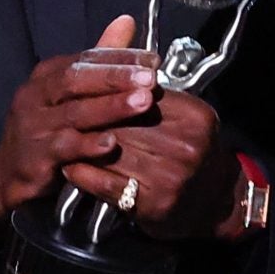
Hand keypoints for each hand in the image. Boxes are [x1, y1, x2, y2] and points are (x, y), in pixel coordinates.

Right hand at [0, 15, 159, 249]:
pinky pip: (63, 149)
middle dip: (115, 78)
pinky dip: (87, 145)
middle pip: (75, 80)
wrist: (7, 175)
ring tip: (143, 103)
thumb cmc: (47, 131)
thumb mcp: (69, 95)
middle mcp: (33, 96)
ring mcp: (31, 127)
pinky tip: (111, 144)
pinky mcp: (33, 158)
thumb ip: (99, 61)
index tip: (153, 61)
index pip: (83, 59)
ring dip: (110, 108)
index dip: (118, 58)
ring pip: (73, 113)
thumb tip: (127, 20)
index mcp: (45, 77)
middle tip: (150, 78)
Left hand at [70, 85, 241, 240]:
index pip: (141, 97)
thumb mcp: (187, 119)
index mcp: (194, 116)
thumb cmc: (192, 154)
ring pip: (114, 152)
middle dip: (91, 117)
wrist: (217, 204)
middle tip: (59, 111)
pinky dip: (85, 175)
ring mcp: (172, 175)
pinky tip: (68, 168)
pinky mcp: (156, 203)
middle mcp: (187, 145)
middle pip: (124, 123)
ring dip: (81, 146)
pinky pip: (109, 184)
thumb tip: (116, 69)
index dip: (109, 93)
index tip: (80, 88)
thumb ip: (157, 98)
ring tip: (57, 138)